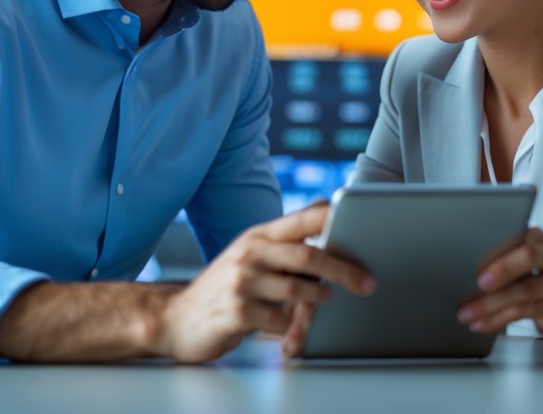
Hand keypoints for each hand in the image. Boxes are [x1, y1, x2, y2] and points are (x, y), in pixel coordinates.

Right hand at [155, 204, 375, 362]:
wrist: (175, 318)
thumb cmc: (224, 288)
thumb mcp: (250, 255)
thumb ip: (283, 242)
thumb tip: (326, 213)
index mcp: (257, 236)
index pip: (303, 218)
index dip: (335, 217)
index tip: (364, 223)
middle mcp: (249, 253)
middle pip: (307, 257)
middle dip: (343, 270)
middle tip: (367, 282)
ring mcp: (241, 282)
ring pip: (298, 290)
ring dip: (319, 300)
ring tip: (325, 302)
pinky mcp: (237, 312)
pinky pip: (280, 320)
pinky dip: (292, 328)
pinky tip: (290, 330)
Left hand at [455, 228, 542, 343]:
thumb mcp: (527, 268)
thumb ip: (504, 263)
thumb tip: (459, 273)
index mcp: (539, 238)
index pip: (515, 233)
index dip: (493, 240)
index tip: (467, 247)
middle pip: (528, 256)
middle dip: (500, 269)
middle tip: (477, 283)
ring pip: (526, 289)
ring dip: (491, 304)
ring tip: (467, 314)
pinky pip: (529, 311)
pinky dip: (501, 318)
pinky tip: (483, 324)